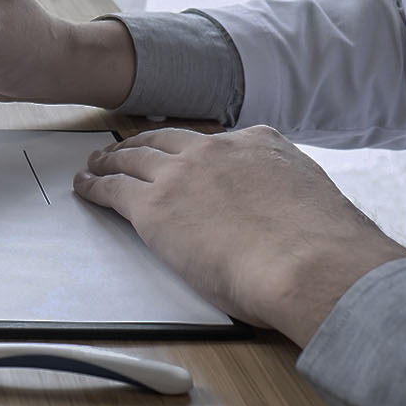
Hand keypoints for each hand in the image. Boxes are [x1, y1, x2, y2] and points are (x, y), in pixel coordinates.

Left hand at [74, 126, 405, 345]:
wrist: (307, 264)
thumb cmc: (321, 249)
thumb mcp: (309, 197)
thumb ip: (285, 193)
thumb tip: (281, 212)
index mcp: (260, 143)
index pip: (216, 141)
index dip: (192, 150)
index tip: (184, 155)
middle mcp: (216, 149)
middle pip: (166, 142)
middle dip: (141, 145)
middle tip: (123, 151)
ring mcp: (181, 174)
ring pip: (132, 159)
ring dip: (110, 160)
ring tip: (95, 164)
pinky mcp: (152, 206)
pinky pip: (113, 189)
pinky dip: (94, 185)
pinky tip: (85, 185)